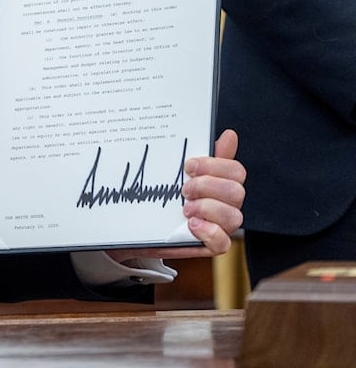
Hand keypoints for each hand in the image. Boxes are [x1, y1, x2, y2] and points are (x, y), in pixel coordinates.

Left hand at [107, 129, 245, 262]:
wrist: (144, 225)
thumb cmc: (169, 194)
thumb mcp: (182, 172)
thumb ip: (205, 155)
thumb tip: (230, 135)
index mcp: (222, 183)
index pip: (236, 171)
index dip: (215, 166)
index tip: (189, 166)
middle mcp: (226, 204)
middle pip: (236, 192)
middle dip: (207, 186)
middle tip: (184, 189)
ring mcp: (221, 226)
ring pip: (234, 217)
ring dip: (207, 208)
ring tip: (185, 208)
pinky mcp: (211, 245)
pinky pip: (223, 243)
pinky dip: (208, 232)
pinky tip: (191, 224)